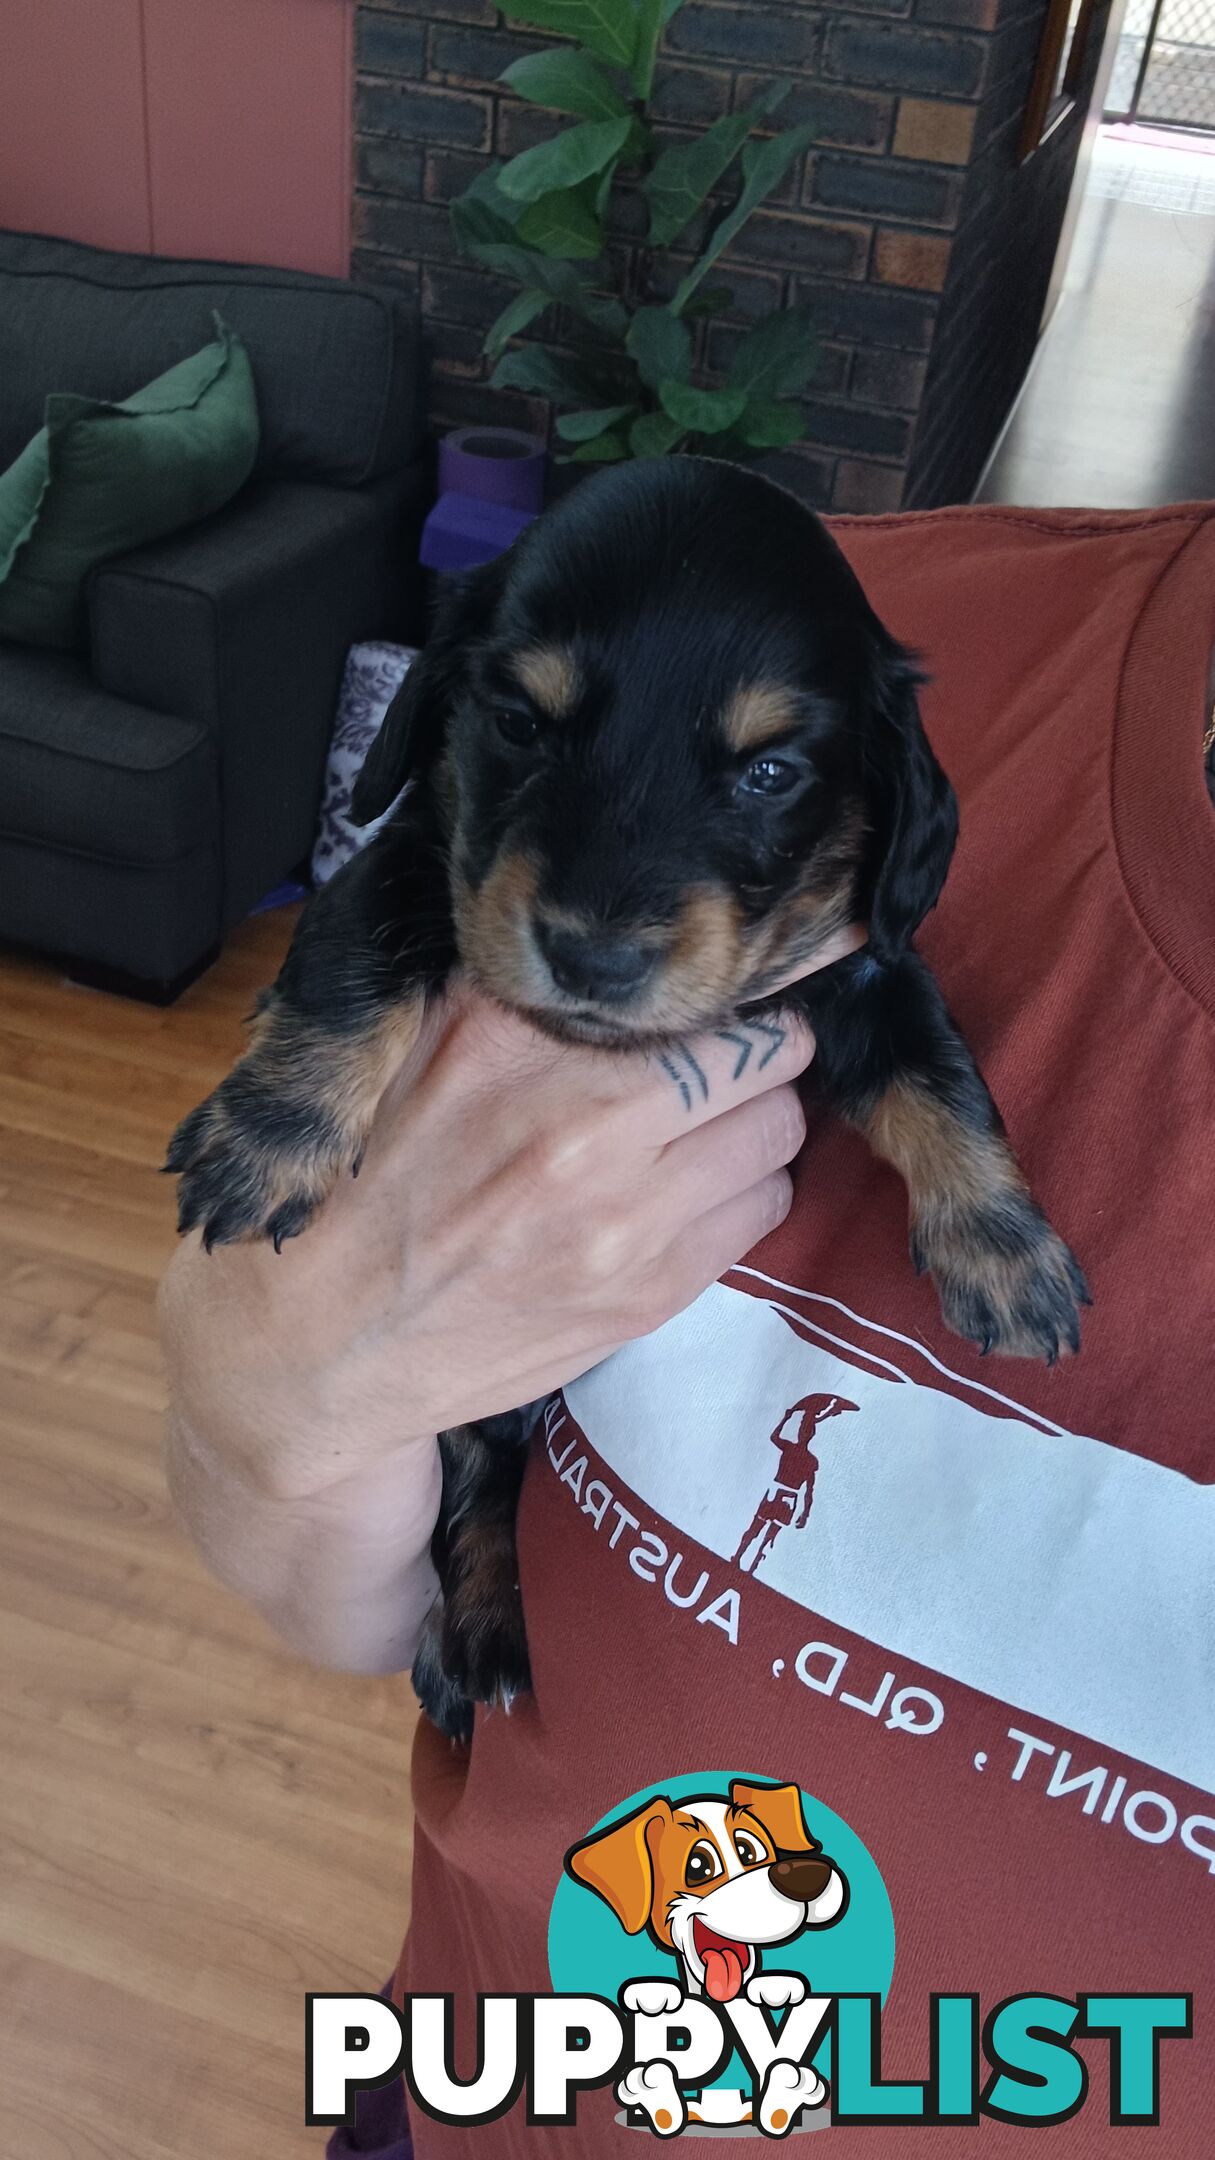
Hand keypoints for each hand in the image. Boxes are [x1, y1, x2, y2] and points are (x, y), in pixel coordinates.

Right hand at [160, 924, 859, 1665]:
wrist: (320, 1350)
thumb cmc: (361, 1183)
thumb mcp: (409, 1045)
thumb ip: (508, 985)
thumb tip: (605, 927)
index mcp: (511, 1044)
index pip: (692, 990)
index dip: (723, 989)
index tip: (720, 994)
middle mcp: (581, 1126)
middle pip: (766, 1059)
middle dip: (758, 1051)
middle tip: (728, 1057)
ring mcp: (624, 1223)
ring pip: (777, 1137)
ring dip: (755, 1124)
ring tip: (705, 1127)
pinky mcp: (647, 1296)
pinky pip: (761, 1214)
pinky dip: (743, 1193)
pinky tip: (690, 1191)